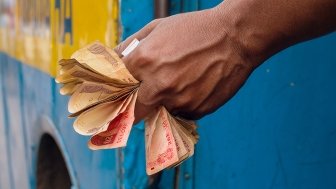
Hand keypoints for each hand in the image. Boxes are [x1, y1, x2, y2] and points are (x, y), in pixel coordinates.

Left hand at [115, 6, 255, 121]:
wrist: (235, 37)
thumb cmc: (195, 29)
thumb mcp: (157, 27)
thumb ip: (129, 45)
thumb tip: (114, 61)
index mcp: (144, 61)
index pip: (118, 87)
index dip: (119, 90)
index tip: (120, 93)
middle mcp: (159, 85)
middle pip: (134, 110)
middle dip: (136, 104)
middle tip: (144, 95)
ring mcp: (179, 100)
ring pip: (159, 112)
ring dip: (163, 102)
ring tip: (178, 82)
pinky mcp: (196, 110)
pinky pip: (181, 114)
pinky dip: (182, 104)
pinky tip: (193, 86)